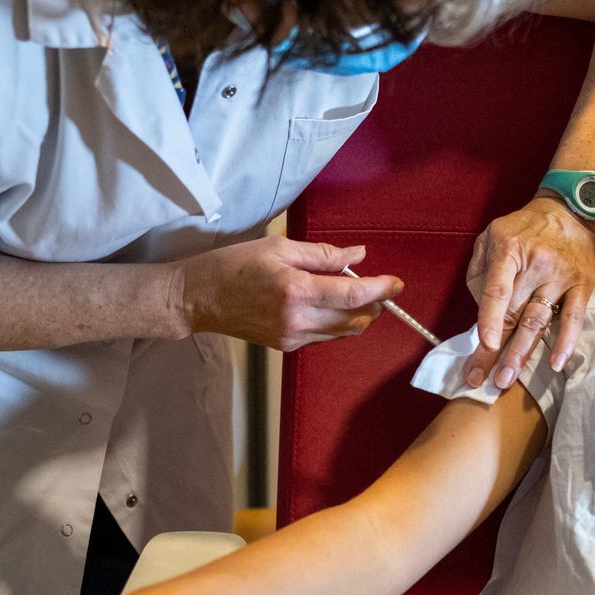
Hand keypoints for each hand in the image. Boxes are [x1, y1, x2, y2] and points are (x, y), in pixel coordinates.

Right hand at [176, 237, 402, 350]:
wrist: (198, 298)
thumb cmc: (234, 264)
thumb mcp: (279, 248)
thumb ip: (323, 255)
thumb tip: (358, 255)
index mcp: (296, 291)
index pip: (353, 295)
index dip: (381, 289)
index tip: (396, 283)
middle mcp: (297, 320)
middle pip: (355, 319)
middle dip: (375, 304)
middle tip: (379, 285)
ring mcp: (292, 337)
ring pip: (344, 332)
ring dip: (359, 315)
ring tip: (357, 293)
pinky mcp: (286, 346)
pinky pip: (325, 337)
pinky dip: (338, 322)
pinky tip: (332, 305)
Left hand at [464, 196, 594, 387]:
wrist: (570, 213)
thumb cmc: (524, 229)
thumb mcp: (490, 237)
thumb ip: (479, 272)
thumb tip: (479, 311)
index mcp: (509, 250)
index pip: (497, 290)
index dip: (489, 319)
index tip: (484, 345)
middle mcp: (536, 264)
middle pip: (513, 314)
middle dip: (495, 351)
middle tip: (480, 379)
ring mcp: (560, 276)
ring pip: (539, 321)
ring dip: (521, 354)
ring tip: (506, 379)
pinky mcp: (582, 285)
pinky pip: (574, 318)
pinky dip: (566, 342)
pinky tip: (555, 363)